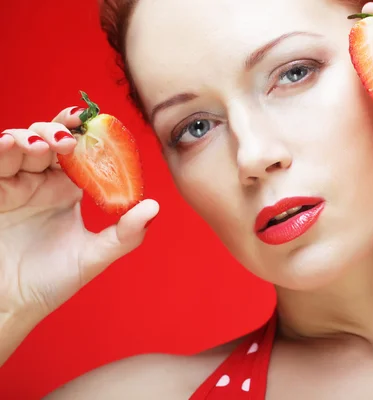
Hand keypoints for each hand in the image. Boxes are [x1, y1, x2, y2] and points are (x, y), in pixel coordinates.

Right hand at [0, 108, 157, 351]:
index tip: (92, 121)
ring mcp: (12, 185)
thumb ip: (125, 234)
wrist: (11, 307)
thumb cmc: (51, 282)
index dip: (82, 131)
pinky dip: (1, 149)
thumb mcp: (94, 256)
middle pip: (46, 138)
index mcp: (67, 190)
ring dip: (28, 137)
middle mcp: (39, 181)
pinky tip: (11, 147)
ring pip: (17, 144)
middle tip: (67, 138)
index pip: (77, 150)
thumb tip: (154, 206)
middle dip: (55, 129)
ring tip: (39, 147)